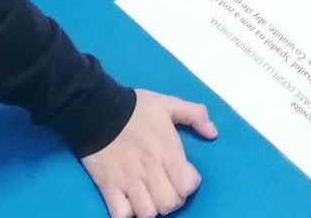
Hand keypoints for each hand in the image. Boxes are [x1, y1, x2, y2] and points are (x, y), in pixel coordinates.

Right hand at [81, 90, 217, 217]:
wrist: (97, 108)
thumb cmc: (136, 107)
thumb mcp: (168, 103)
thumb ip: (195, 114)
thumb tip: (213, 133)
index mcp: (166, 149)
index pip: (187, 185)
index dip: (190, 183)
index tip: (185, 175)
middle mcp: (149, 169)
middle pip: (169, 204)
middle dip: (172, 199)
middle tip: (167, 188)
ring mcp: (128, 180)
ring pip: (147, 213)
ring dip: (151, 207)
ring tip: (149, 196)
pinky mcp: (108, 187)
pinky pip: (121, 214)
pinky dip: (127, 212)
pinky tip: (130, 201)